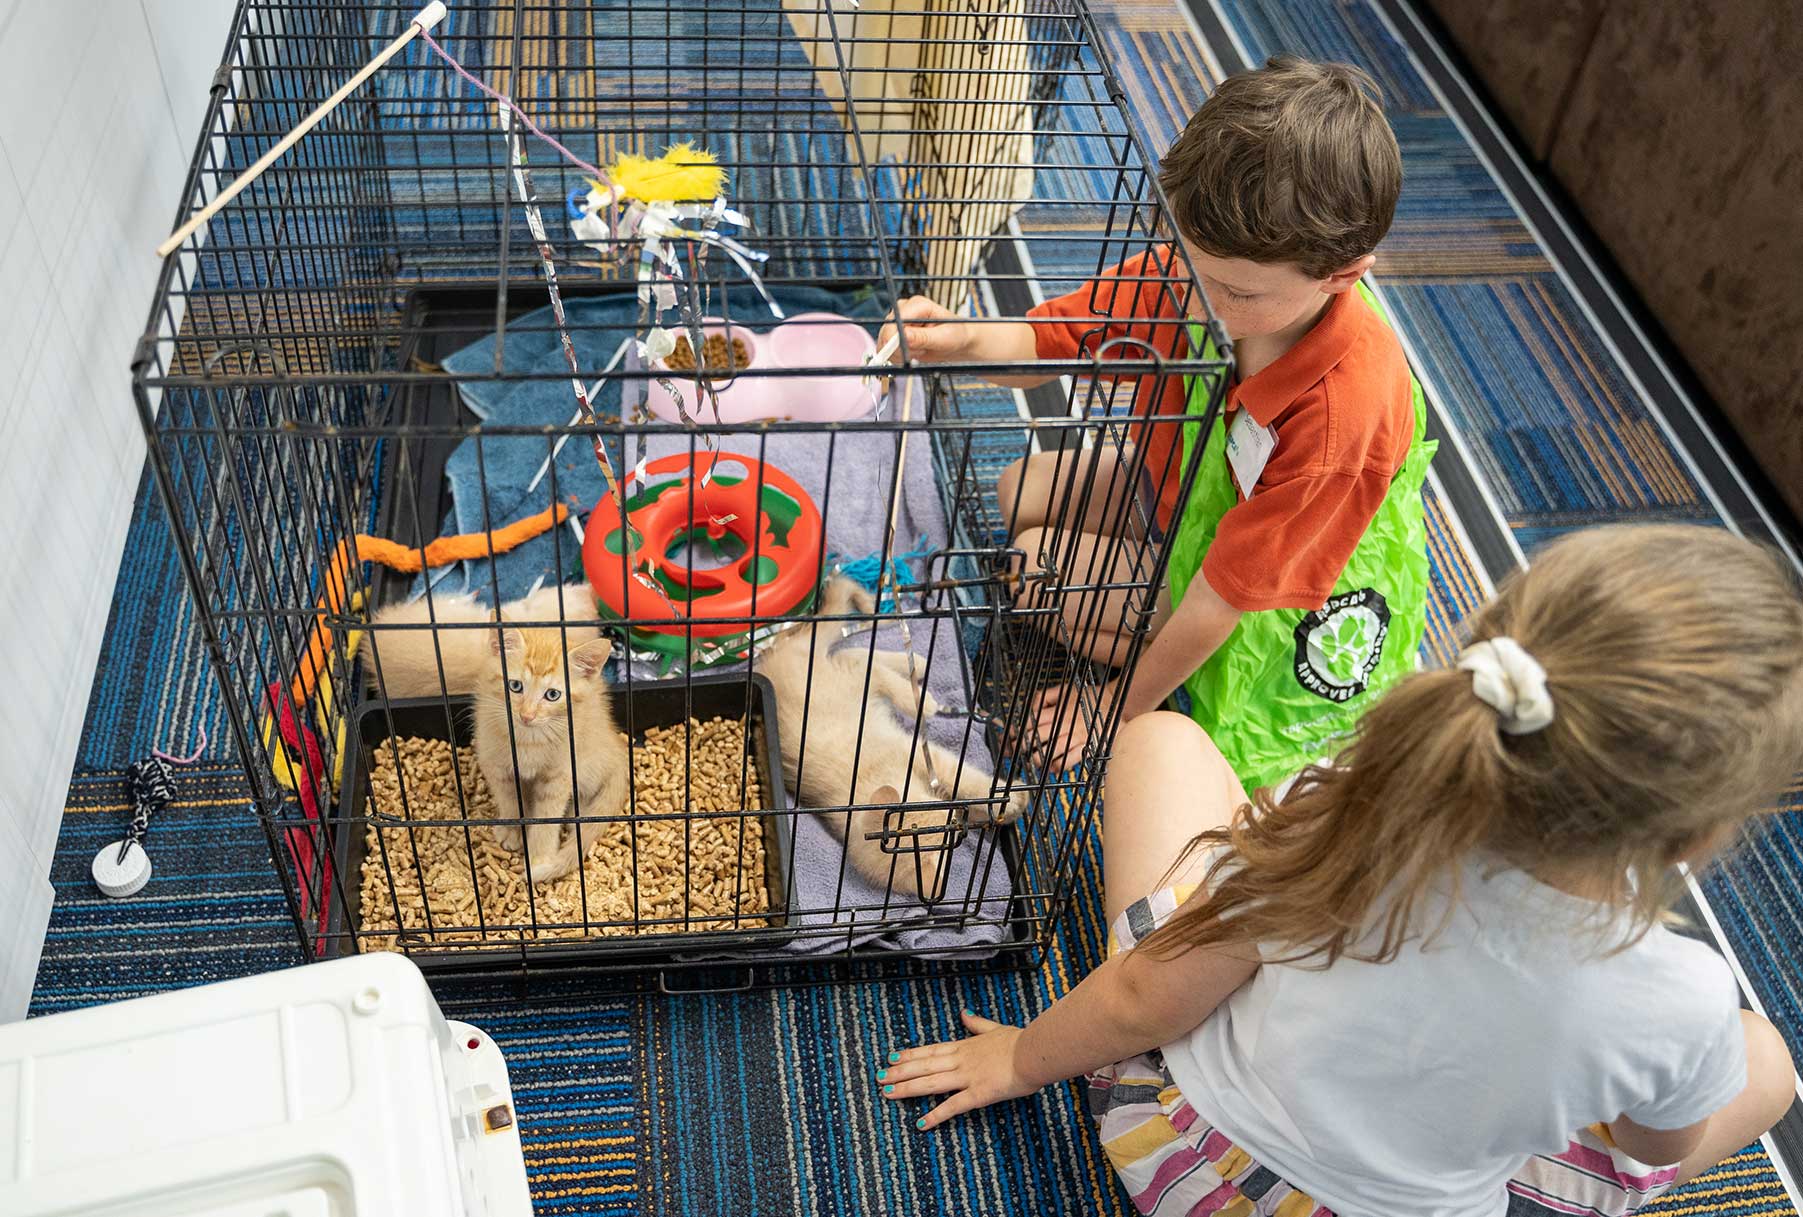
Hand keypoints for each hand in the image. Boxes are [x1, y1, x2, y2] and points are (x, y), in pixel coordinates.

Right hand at [876, 295, 971, 364]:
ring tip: (920, 351)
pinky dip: (898, 356)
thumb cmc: (956, 335)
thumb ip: (922, 337)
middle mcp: (905, 310)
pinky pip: (887, 349)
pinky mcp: (895, 334)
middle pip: (887, 331)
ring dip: (900, 353)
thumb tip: (903, 336)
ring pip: (885, 342)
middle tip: (920, 352)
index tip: (902, 353)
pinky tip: (914, 354)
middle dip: (900, 348)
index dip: (894, 337)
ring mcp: (898, 322)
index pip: (896, 319)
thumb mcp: (944, 338)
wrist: (958, 342)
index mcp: (918, 304)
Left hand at [879, 1009, 1037, 1128]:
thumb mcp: (995, 1028)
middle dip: (900, 1072)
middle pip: (924, 1066)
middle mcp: (961, 1061)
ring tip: (888, 1093)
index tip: (892, 1057)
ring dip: (907, 1088)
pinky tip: (921, 1123)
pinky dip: (936, 1115)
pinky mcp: (978, 1094)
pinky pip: (953, 1106)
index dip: (910, 1055)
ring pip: (931, 1083)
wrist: (1034, 1051)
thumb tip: (965, 1013)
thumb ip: (977, 1024)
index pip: (931, 1050)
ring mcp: (967, 1077)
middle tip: (880, 1077)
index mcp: (965, 1046)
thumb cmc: (1019, 1041)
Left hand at [1013, 680, 1110, 771]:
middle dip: (1021, 746)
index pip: (1030, 722)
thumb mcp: (1065, 689)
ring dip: (1037, 758)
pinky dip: (1057, 766)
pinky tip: (1052, 766)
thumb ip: (1045, 697)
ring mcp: (1075, 738)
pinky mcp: (1087, 748)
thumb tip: (1030, 708)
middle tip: (1015, 751)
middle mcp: (1064, 725)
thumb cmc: (1089, 697)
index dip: (1015, 731)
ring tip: (1033, 759)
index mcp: (1057, 711)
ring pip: (1048, 752)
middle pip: (1035, 738)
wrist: (1118, 704)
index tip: (1007, 738)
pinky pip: (1067, 762)